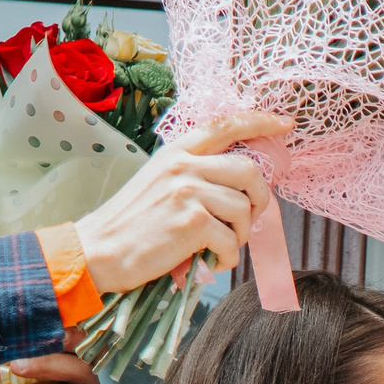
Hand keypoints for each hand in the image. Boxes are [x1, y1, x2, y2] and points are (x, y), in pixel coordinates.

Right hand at [75, 113, 289, 292]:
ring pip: (243, 208)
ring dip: (240, 235)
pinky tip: (210, 261)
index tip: (284, 125)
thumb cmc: (132, 224)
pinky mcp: (191, 221)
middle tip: (249, 220)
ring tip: (220, 247)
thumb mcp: (159, 183)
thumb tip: (239, 187)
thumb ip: (194, 175)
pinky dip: (227, 257)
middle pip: (248, 170)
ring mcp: (187, 191)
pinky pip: (231, 240)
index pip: (225, 126)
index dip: (259, 122)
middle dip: (259, 199)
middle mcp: (183, 166)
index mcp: (176, 153)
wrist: (98, 251)